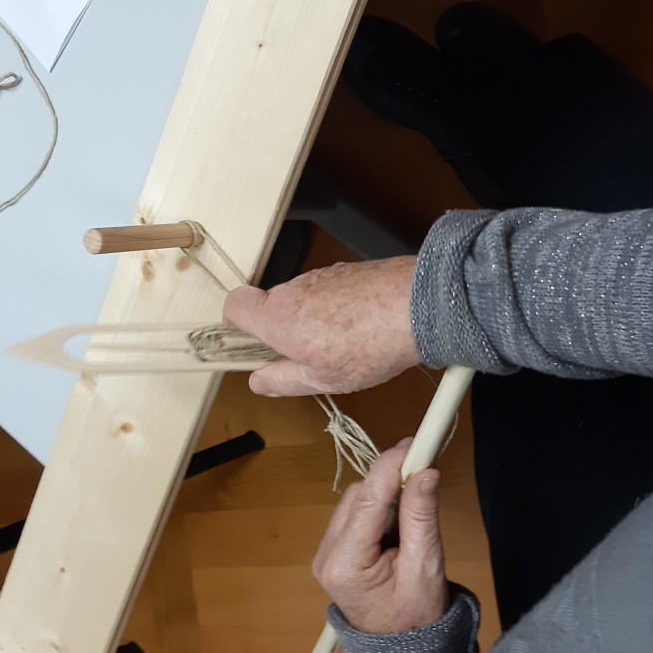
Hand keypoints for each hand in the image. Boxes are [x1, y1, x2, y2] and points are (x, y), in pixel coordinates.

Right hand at [224, 256, 418, 396]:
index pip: (233, 306)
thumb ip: (283, 380)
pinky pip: (328, 292)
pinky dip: (336, 309)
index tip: (254, 347)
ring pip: (301, 300)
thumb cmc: (371, 344)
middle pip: (270, 306)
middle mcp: (293, 290)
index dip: (237, 326)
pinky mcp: (345, 271)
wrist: (419, 306)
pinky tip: (361, 329)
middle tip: (308, 356)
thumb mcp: (322, 379)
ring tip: (345, 345)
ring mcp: (320, 276)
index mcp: (278, 317)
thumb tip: (258, 381)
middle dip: (282, 330)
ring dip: (312, 321)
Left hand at [313, 440, 446, 633]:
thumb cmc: (417, 617)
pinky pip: (354, 515)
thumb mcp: (426, 567)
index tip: (416, 443)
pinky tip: (396, 528)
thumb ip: (422, 517)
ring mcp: (323, 554)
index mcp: (345, 564)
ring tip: (412, 519)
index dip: (390, 466)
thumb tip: (426, 470)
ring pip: (355, 501)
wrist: (400, 652)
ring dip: (384, 497)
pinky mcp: (331, 552)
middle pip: (358, 496)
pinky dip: (377, 510)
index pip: (368, 499)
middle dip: (390, 483)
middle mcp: (325, 555)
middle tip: (425, 479)